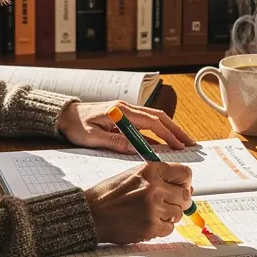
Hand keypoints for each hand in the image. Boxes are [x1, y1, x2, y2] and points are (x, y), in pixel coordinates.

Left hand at [56, 99, 193, 153]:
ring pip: (155, 120)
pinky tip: (166, 143)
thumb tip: (135, 148)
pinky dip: (158, 133)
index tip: (179, 146)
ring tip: (184, 143)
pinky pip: (146, 124)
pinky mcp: (124, 118)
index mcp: (120, 111)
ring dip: (170, 131)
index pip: (151, 122)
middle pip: (158, 118)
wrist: (65, 115)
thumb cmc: (76, 125)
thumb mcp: (93, 137)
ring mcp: (126, 112)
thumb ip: (114, 142)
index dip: (167, 134)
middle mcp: (126, 108)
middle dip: (176, 131)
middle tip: (191, 144)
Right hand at [85, 162, 194, 243]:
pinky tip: (147, 222)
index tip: (182, 187)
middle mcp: (153, 187)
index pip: (184, 173)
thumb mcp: (133, 175)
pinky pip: (169, 229)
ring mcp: (152, 208)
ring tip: (151, 212)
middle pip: (184, 195)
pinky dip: (161, 228)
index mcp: (150, 170)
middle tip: (166, 204)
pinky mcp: (150, 227)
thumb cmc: (109, 194)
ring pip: (178, 214)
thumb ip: (158, 178)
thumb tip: (187, 188)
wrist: (92, 213)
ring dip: (168, 215)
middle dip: (178, 201)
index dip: (185, 182)